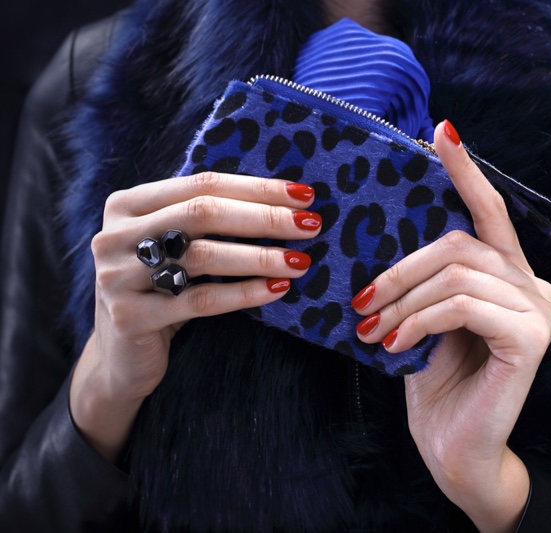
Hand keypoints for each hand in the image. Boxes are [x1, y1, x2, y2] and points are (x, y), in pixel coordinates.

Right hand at [70, 173, 319, 461]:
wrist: (122, 357)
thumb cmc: (162, 291)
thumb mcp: (175, 247)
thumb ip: (209, 222)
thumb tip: (288, 203)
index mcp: (128, 204)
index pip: (202, 184)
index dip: (257, 188)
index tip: (304, 195)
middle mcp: (115, 234)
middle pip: (202, 213)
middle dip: (264, 218)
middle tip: (311, 225)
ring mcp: (116, 275)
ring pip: (202, 256)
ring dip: (260, 256)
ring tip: (301, 261)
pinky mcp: (129, 316)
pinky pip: (200, 300)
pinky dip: (244, 293)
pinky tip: (277, 289)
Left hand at [352, 122, 550, 530]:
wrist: (454, 449)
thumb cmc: (435, 382)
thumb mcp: (421, 316)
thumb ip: (422, 276)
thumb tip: (383, 228)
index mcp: (511, 276)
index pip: (489, 213)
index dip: (465, 171)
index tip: (441, 132)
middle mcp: (535, 286)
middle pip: (462, 243)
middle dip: (401, 268)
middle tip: (362, 300)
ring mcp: (540, 310)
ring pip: (458, 273)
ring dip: (403, 299)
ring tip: (373, 328)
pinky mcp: (531, 337)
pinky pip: (463, 305)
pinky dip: (420, 320)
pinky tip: (397, 343)